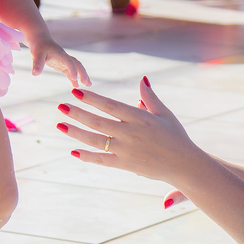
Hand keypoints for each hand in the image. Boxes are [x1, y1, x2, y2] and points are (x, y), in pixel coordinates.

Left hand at [28, 34, 89, 86]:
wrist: (40, 40)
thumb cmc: (39, 46)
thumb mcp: (36, 54)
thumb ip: (37, 63)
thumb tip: (35, 74)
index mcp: (60, 54)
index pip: (69, 62)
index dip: (73, 70)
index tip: (75, 79)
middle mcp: (65, 57)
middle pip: (77, 65)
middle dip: (83, 73)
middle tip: (87, 84)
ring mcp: (64, 61)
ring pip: (76, 68)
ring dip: (82, 76)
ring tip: (88, 85)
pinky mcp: (61, 64)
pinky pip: (70, 72)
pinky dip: (73, 78)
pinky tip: (76, 85)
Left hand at [59, 78, 203, 184]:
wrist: (183, 164)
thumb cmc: (176, 136)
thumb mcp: (164, 114)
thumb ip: (150, 97)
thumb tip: (142, 79)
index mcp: (140, 118)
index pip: (110, 106)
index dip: (92, 98)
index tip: (76, 92)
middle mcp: (130, 133)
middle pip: (98, 122)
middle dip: (77, 113)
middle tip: (61, 106)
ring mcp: (126, 150)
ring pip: (95, 141)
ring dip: (76, 132)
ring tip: (60, 125)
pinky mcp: (125, 164)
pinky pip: (102, 160)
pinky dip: (87, 156)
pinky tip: (73, 151)